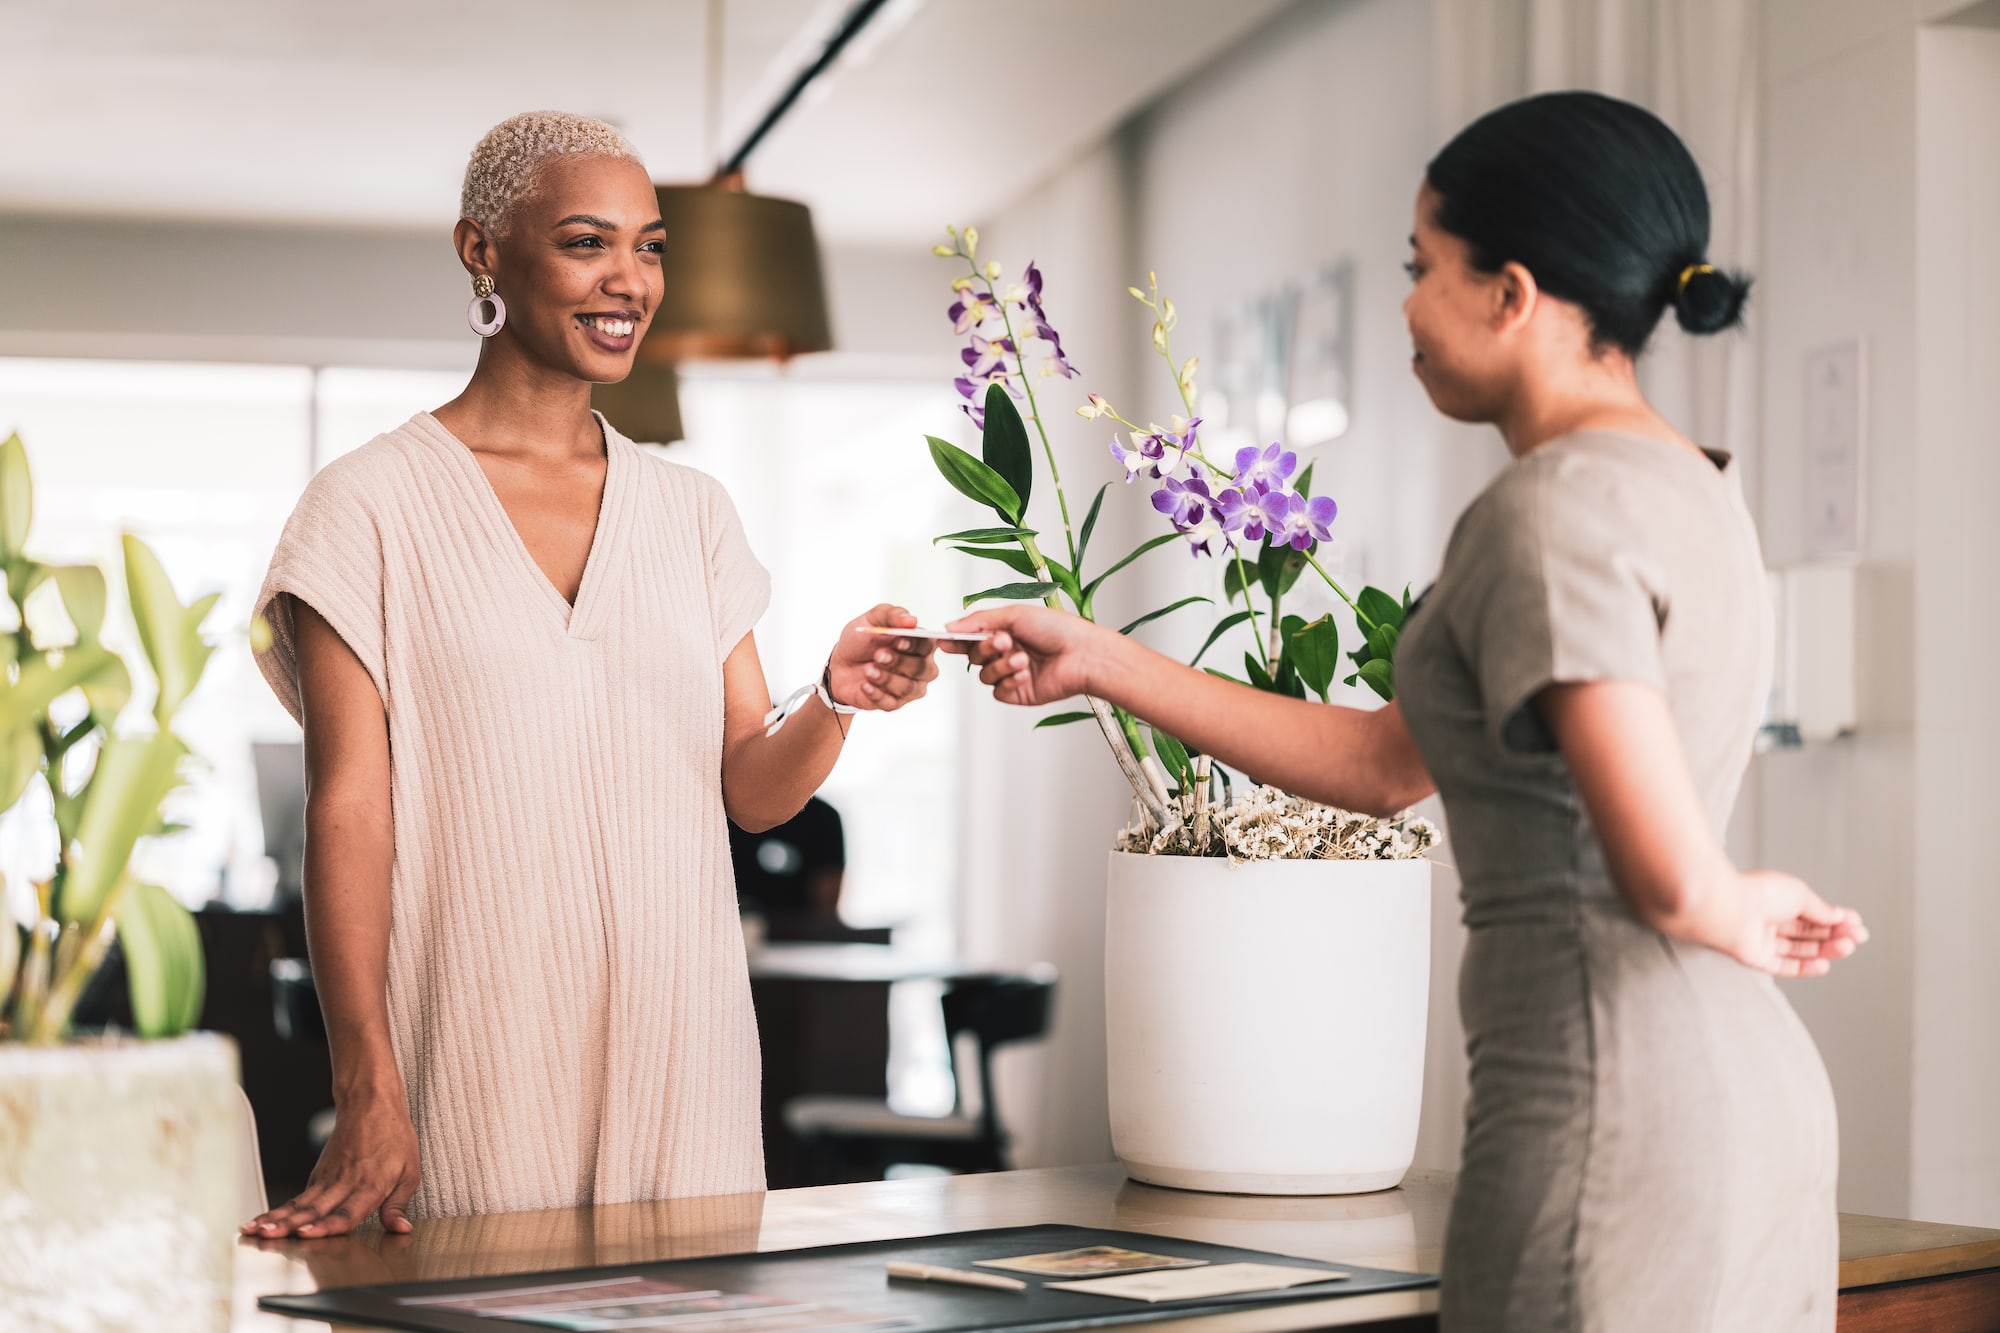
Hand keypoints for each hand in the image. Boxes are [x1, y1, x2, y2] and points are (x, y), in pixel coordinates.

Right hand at [243, 1091, 418, 1237]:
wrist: (371, 1104)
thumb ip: (398, 1205)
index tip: (306, 1233)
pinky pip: (296, 1199)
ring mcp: (327, 1180)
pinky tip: (259, 1223)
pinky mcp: (317, 1177)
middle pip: (314, 1209)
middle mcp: (343, 1184)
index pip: (345, 1212)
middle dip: (290, 1226)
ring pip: (299, 1204)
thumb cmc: (392, 1136)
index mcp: (369, 1186)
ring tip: (254, 1231)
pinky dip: (276, 1211)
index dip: (326, 1226)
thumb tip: (401, 1230)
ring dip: (276, 1219)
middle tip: (268, 1236)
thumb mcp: (409, 1171)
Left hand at [826, 605, 939, 711]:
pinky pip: (891, 702)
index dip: (914, 645)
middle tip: (878, 655)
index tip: (897, 641)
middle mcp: (921, 667)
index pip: (928, 645)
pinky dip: (876, 693)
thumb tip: (911, 620)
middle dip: (899, 662)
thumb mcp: (872, 620)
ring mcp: (910, 688)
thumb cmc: (861, 641)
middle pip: (922, 669)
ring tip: (868, 670)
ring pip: (908, 688)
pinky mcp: (894, 703)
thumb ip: (891, 615)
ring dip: (886, 679)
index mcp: (920, 644)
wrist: (840, 665)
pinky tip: (864, 685)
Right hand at [943, 605, 1105, 706]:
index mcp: (1006, 631)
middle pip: (974, 655)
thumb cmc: (1059, 629)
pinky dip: (1009, 681)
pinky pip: (998, 692)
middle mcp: (1007, 652)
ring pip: (984, 675)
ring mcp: (1012, 674)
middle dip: (986, 648)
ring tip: (1022, 658)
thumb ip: (979, 621)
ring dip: (1000, 665)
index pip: (972, 637)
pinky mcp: (1019, 693)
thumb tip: (949, 625)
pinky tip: (1025, 673)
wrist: (1084, 655)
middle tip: (1004, 641)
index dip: (956, 639)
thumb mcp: (1014, 615)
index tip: (943, 640)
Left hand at [1715, 870, 1867, 977]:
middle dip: (1835, 935)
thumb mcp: (1799, 894)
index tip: (1857, 923)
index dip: (1836, 919)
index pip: (1812, 913)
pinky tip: (1825, 965)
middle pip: (1809, 933)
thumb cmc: (1759, 893)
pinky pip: (1784, 966)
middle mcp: (1769, 920)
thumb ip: (1820, 909)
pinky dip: (1805, 967)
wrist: (1729, 908)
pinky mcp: (1756, 958)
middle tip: (1857, 937)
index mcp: (1778, 900)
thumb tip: (1838, 917)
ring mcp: (1762, 940)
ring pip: (1800, 950)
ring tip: (1846, 947)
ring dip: (1825, 950)